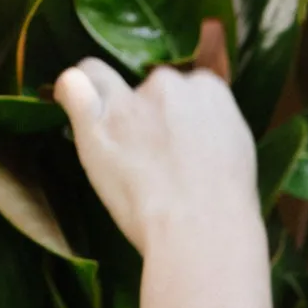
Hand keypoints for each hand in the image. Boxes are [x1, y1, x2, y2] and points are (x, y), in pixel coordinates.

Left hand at [54, 57, 259, 257]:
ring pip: (103, 76)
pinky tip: (67, 102)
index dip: (183, 113)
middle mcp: (170, 85)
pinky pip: (72, 85)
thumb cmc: (228, 210)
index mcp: (211, 91)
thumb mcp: (240, 156)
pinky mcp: (96, 122)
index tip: (181, 139)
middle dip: (149, 111)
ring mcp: (131, 102)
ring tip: (108, 132)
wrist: (202, 232)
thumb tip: (197, 134)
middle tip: (152, 153)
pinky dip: (68, 91)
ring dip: (104, 97)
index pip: (190, 85)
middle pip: (152, 84)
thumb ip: (215, 132)